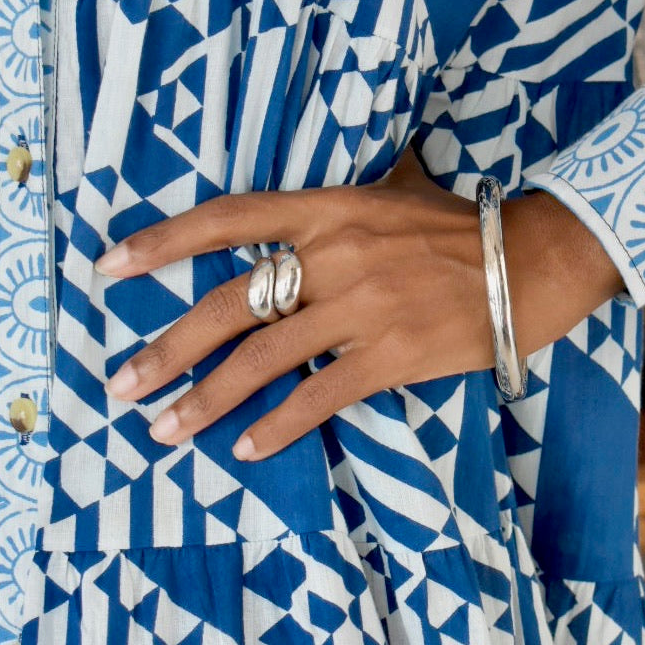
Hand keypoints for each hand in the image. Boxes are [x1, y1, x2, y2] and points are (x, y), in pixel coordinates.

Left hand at [97, 150, 624, 460]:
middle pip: (230, 304)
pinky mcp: (393, 354)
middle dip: (168, 348)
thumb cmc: (462, 228)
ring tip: (167, 429)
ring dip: (207, 400)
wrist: (534, 260)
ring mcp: (363, 306)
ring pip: (263, 359)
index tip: (111, 265)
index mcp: (331, 207)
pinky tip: (249, 449)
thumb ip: (341, 206)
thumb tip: (300, 214)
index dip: (164, 241)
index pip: (229, 218)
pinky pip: (319, 397)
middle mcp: (336, 253)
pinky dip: (278, 427)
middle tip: (124, 382)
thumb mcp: (394, 194)